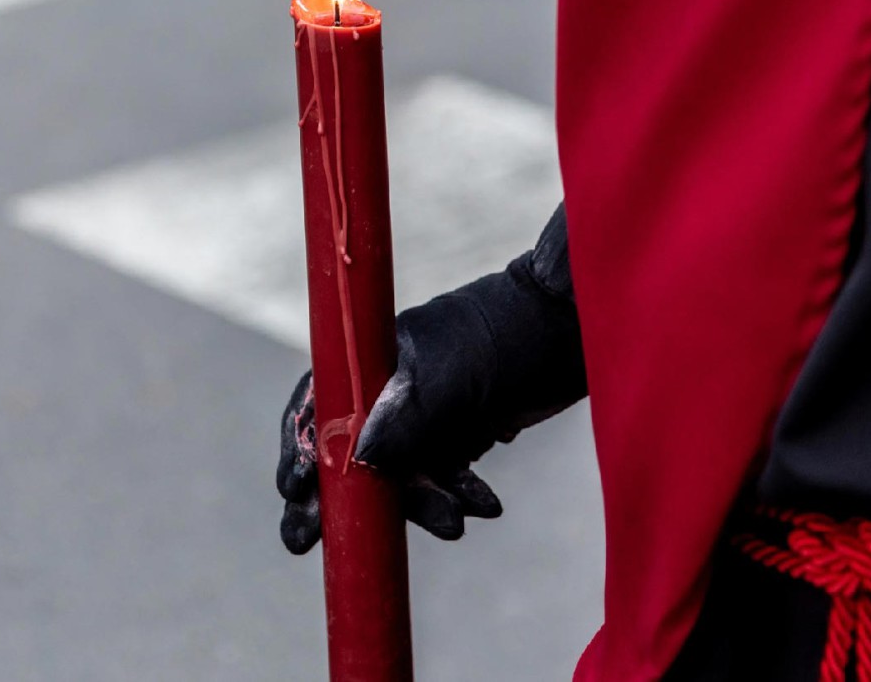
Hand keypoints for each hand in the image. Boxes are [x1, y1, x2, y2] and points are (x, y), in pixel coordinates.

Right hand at [275, 204, 586, 554]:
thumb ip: (406, 421)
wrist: (575, 328)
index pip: (318, 406)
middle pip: (348, 447)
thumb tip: (359, 461)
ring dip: (419, 503)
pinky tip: (484, 508)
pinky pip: (441, 472)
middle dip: (341, 496)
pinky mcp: (459, 427)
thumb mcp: (454, 382)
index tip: (295, 495)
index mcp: (373, 357)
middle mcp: (389, 383)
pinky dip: (455, 493)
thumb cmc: (510, 339)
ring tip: (453, 526)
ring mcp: (424, 407)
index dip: (301, 451)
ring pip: (399, 470)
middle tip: (311, 542)